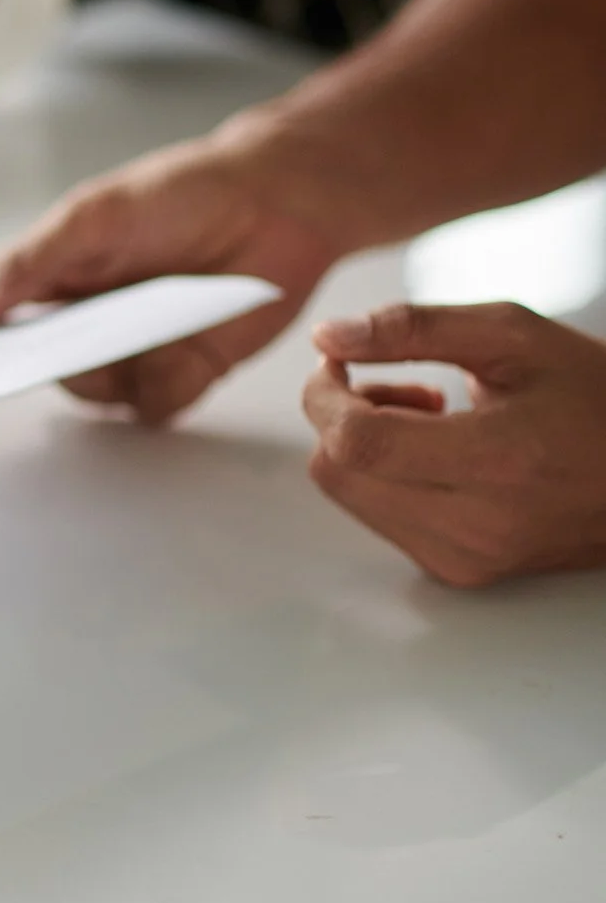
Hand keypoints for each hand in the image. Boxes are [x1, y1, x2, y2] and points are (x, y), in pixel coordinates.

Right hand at [0, 138, 347, 423]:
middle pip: (49, 369)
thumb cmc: (179, 194)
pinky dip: (166, 385)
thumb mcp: (91, 217)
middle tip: (82, 338)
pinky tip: (185, 344)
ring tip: (151, 325)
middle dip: (58, 362)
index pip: (2, 325)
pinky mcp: (184, 374)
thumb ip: (30, 263)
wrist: (276, 201)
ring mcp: (136, 352)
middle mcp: (90, 323)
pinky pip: (155, 407)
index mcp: (57, 282)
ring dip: (117, 370)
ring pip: (99, 395)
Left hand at [305, 303, 605, 587]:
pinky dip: (385, 477)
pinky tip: (437, 452)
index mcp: (498, 460)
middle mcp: (477, 524)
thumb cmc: (596, 397)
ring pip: (350, 495)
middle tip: (393, 384)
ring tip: (429, 416)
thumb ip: (413, 329)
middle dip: (338, 415)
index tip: (338, 363)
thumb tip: (327, 337)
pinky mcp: (461, 573)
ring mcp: (466, 557)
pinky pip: (380, 517)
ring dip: (361, 446)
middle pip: (337, 471)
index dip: (324, 395)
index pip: (358, 443)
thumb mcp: (514, 336)